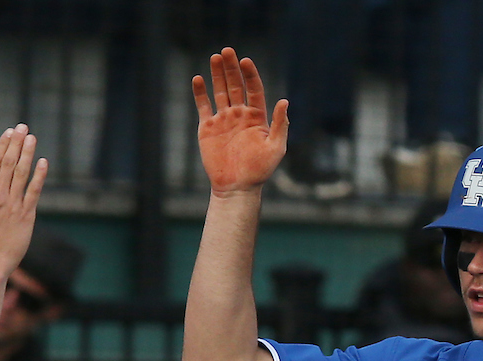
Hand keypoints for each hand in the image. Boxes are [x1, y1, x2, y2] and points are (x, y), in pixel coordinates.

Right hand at [0, 126, 46, 279]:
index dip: (3, 145)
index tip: (9, 132)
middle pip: (8, 163)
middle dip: (16, 143)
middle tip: (22, 127)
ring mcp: (13, 205)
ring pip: (21, 173)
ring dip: (27, 153)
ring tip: (32, 138)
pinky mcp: (26, 215)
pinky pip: (33, 191)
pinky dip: (39, 176)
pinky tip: (43, 162)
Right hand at [193, 49, 287, 195]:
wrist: (237, 187)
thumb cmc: (259, 171)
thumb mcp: (275, 148)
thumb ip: (279, 124)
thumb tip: (284, 101)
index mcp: (256, 116)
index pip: (253, 88)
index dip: (250, 74)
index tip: (245, 61)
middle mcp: (240, 114)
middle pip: (235, 85)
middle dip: (231, 68)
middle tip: (227, 51)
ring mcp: (223, 120)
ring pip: (219, 91)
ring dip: (217, 74)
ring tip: (215, 57)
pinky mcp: (208, 128)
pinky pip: (203, 106)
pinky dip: (200, 93)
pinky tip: (198, 79)